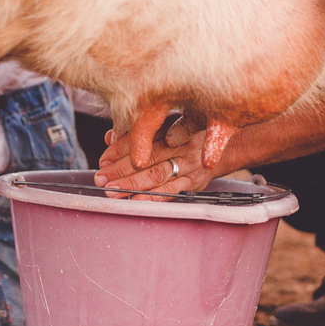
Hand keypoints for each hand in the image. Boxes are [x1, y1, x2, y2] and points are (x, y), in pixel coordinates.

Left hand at [93, 116, 216, 199]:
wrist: (223, 148)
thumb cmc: (188, 135)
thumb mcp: (165, 125)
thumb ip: (137, 133)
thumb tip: (108, 138)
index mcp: (173, 124)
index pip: (142, 137)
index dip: (120, 149)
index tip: (103, 160)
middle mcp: (182, 143)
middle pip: (147, 157)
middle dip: (121, 170)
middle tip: (101, 178)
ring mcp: (190, 164)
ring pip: (157, 175)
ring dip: (132, 185)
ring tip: (112, 191)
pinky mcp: (195, 182)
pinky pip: (172, 191)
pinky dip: (153, 197)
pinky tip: (137, 200)